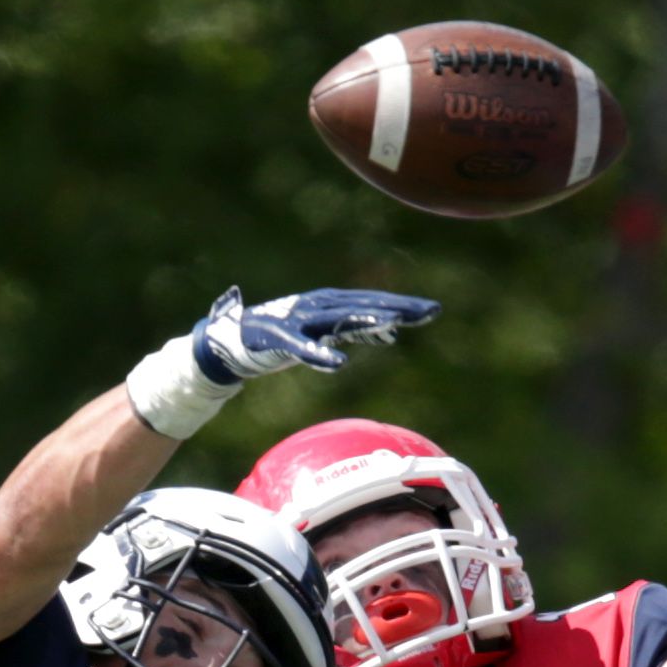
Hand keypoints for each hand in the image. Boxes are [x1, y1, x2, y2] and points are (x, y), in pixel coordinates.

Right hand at [195, 286, 442, 385]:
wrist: (233, 339)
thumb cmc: (284, 335)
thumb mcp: (326, 331)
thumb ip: (356, 330)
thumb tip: (391, 334)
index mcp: (330, 302)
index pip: (372, 302)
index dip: (402, 305)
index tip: (433, 310)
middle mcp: (318, 306)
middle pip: (363, 306)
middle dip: (396, 308)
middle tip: (429, 312)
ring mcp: (299, 320)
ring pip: (338, 320)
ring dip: (366, 322)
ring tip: (394, 325)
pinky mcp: (279, 339)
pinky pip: (303, 348)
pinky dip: (319, 354)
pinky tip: (337, 364)